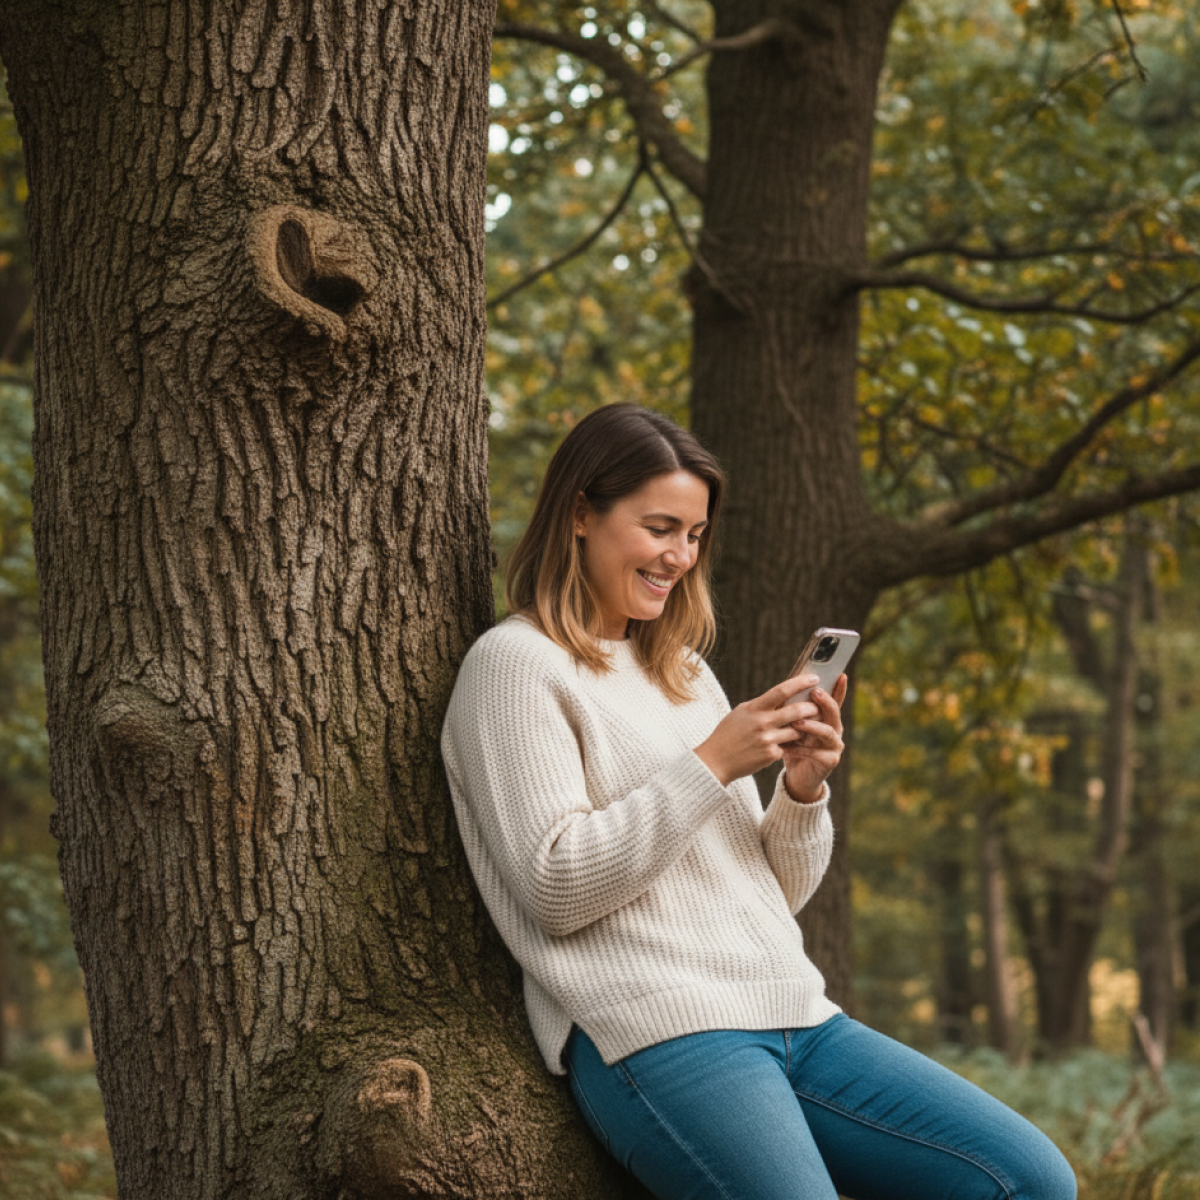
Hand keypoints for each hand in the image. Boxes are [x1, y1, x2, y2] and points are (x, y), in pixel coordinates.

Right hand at [695, 676, 823, 786]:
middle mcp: (762, 722)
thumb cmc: (728, 734)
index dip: (800, 683)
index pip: (782, 690)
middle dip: (811, 707)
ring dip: (803, 728)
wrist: (715, 760)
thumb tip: (781, 696)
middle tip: (817, 706)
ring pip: (797, 730)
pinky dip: (788, 745)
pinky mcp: (771, 755)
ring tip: (802, 727)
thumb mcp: (741, 713)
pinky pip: (788, 746)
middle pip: (796, 711)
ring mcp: (767, 739)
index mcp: (754, 708)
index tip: (814, 678)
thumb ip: (761, 706)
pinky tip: (784, 745)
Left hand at [780, 675, 847, 802]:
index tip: (841, 674)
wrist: (797, 775)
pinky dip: (803, 750)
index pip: (835, 700)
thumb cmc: (793, 746)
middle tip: (815, 693)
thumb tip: (785, 688)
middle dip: (825, 702)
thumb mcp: (792, 725)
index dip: (840, 688)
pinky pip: (818, 753)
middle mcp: (835, 729)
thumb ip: (793, 711)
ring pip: (827, 732)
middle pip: (834, 712)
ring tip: (797, 723)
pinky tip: (789, 748)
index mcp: (826, 718)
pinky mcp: (830, 761)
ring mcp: (835, 746)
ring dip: (812, 726)